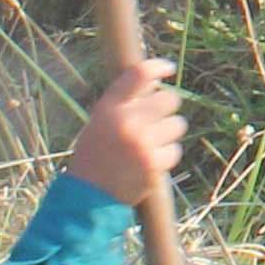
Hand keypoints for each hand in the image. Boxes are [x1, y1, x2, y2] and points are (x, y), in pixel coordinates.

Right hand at [63, 53, 185, 210]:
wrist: (87, 197)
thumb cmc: (94, 155)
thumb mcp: (100, 121)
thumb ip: (125, 102)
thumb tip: (158, 81)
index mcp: (109, 108)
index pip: (139, 74)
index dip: (158, 67)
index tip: (168, 68)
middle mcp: (127, 121)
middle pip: (169, 99)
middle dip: (166, 107)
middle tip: (154, 120)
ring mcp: (143, 143)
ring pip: (177, 124)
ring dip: (168, 133)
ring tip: (149, 145)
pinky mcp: (154, 165)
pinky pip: (175, 150)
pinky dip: (166, 155)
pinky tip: (149, 162)